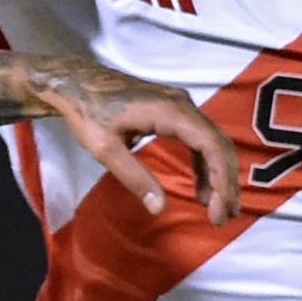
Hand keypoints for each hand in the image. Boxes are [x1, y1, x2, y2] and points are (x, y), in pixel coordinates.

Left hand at [36, 65, 243, 222]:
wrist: (76, 82)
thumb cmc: (87, 112)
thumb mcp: (106, 149)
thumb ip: (134, 178)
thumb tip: (159, 208)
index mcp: (170, 111)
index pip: (211, 146)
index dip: (220, 180)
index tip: (219, 210)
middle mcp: (182, 104)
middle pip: (218, 144)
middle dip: (225, 183)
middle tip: (223, 217)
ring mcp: (180, 104)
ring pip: (212, 141)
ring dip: (218, 175)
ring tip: (217, 209)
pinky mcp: (173, 110)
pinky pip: (199, 138)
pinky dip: (204, 165)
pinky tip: (200, 189)